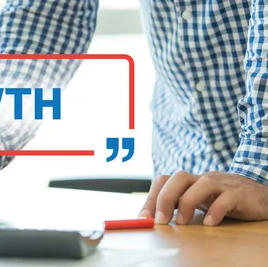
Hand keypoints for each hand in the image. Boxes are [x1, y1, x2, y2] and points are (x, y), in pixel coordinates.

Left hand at [138, 171, 267, 225]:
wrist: (259, 195)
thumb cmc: (223, 198)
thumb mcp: (198, 200)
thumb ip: (178, 206)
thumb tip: (152, 219)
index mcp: (190, 181)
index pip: (164, 180)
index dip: (152, 197)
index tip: (144, 217)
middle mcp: (203, 179)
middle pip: (179, 177)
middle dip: (165, 198)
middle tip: (160, 220)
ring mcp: (222, 185)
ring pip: (203, 184)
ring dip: (187, 203)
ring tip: (182, 222)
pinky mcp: (239, 195)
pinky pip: (227, 198)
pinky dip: (216, 210)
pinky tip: (209, 223)